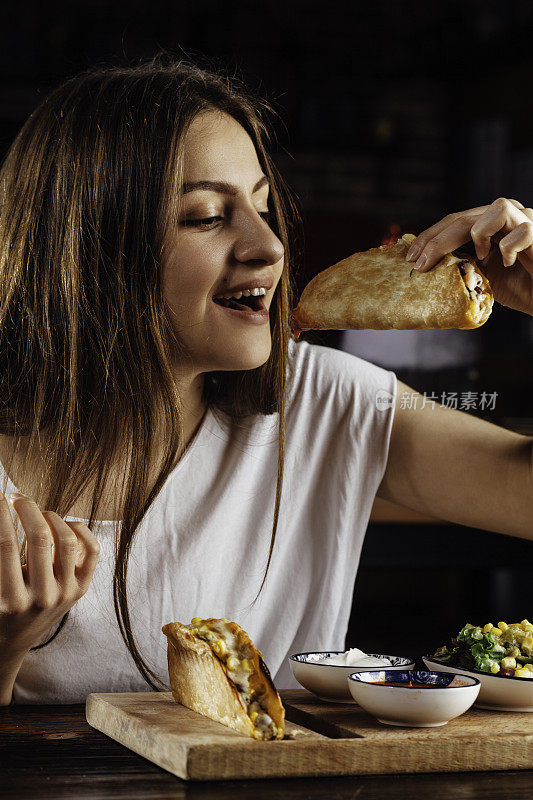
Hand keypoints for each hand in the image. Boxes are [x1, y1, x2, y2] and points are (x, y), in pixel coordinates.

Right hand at [0, 492, 99, 658]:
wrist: (12, 641)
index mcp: (10, 600)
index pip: (5, 545)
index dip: (1, 515)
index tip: (0, 497)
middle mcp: (41, 597)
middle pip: (39, 536)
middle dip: (26, 508)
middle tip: (16, 497)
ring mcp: (65, 593)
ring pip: (66, 539)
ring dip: (50, 516)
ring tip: (37, 513)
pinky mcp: (80, 589)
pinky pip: (91, 549)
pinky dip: (79, 530)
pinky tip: (62, 525)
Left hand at [406, 197, 532, 315]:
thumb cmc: (518, 285)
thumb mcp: (481, 273)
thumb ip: (461, 263)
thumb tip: (425, 266)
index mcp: (490, 223)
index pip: (454, 221)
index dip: (430, 237)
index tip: (411, 257)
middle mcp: (508, 216)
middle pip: (465, 217)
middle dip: (438, 240)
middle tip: (421, 263)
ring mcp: (526, 221)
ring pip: (498, 208)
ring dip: (480, 233)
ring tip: (479, 256)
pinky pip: (522, 230)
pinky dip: (509, 248)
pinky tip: (507, 263)